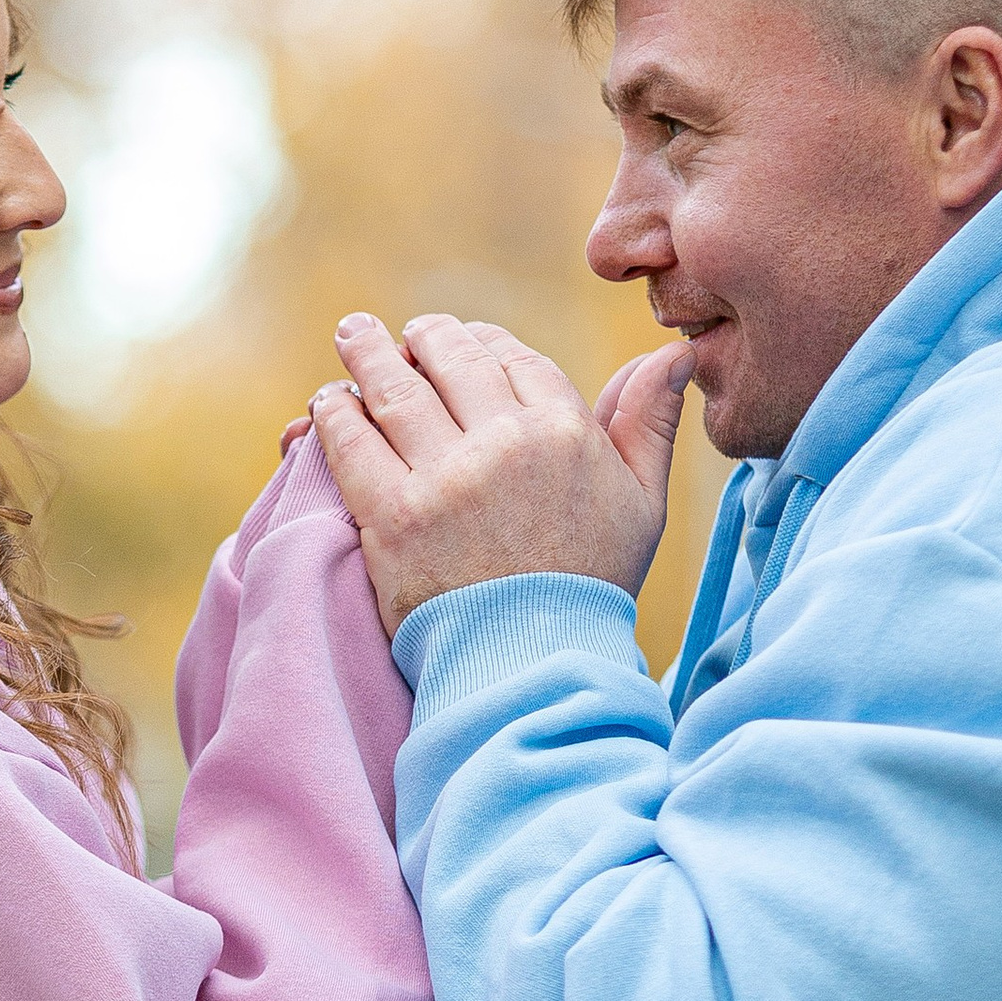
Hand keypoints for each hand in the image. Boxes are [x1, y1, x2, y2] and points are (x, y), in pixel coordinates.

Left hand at [310, 311, 691, 634]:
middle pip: (451, 358)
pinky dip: (335, 412)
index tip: (460, 340)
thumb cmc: (590, 585)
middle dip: (423, 336)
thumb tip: (673, 352)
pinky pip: (350, 441)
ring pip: (395, 387)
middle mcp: (505, 444)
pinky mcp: (392, 516)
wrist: (534, 668)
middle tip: (399, 332)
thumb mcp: (642, 503)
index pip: (511, 356)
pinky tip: (328, 401)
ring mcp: (446, 479)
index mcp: (565, 432)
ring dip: (367, 351)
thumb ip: (649, 421)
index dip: (481, 341)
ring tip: (353, 333)